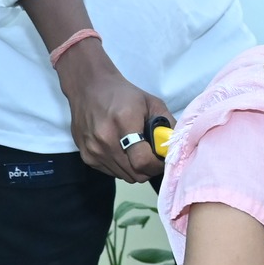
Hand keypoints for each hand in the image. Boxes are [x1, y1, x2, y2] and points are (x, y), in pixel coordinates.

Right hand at [58, 43, 171, 181]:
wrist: (89, 88)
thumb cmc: (124, 95)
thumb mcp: (152, 103)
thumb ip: (168, 126)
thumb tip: (177, 148)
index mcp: (124, 122)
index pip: (143, 161)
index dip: (157, 165)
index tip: (163, 159)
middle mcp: (106, 139)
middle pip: (135, 173)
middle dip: (149, 169)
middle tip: (153, 156)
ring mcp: (94, 150)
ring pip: (125, 176)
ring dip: (136, 169)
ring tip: (137, 151)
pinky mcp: (87, 157)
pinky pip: (112, 173)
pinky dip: (122, 167)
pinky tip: (122, 151)